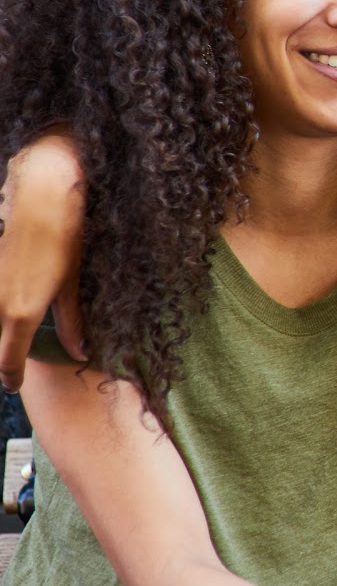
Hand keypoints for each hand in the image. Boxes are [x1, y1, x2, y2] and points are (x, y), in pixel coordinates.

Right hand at [0, 132, 86, 391]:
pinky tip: (9, 310)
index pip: (9, 360)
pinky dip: (0, 312)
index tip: (15, 385)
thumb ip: (71, 323)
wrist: (39, 200)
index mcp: (21, 314)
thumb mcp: (71, 285)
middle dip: (2, 356)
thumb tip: (80, 352)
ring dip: (1, 332)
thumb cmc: (63, 240)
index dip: (12, 376)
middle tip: (12, 365)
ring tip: (11, 339)